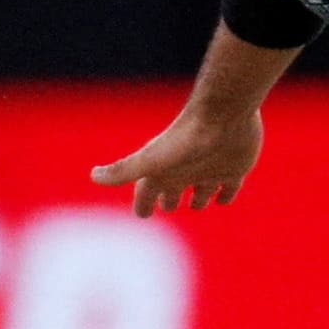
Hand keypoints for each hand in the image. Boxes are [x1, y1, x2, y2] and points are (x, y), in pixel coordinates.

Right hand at [90, 107, 262, 216]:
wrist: (224, 114)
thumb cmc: (186, 138)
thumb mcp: (153, 158)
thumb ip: (125, 169)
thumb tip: (93, 175)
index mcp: (165, 172)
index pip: (148, 193)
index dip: (143, 203)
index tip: (140, 214)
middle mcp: (186, 171)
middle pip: (174, 190)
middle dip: (168, 200)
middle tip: (165, 207)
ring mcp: (211, 169)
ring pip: (202, 191)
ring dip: (199, 199)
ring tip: (196, 204)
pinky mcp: (235, 168)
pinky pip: (230, 187)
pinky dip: (226, 195)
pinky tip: (224, 198)